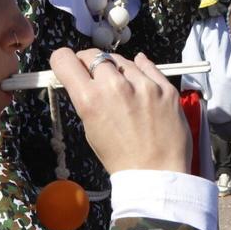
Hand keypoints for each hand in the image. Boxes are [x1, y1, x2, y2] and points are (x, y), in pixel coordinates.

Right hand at [49, 48, 190, 173]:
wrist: (157, 174)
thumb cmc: (122, 158)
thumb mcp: (91, 130)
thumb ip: (86, 100)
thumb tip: (82, 79)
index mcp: (90, 99)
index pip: (65, 60)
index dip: (65, 61)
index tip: (69, 64)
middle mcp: (115, 86)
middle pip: (94, 55)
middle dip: (91, 64)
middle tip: (96, 76)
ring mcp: (143, 85)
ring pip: (123, 60)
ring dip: (119, 70)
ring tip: (123, 90)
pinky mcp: (165, 87)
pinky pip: (148, 66)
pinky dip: (141, 70)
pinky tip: (138, 79)